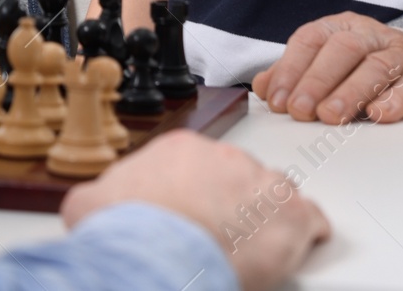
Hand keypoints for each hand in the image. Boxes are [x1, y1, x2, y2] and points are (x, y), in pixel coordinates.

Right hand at [62, 131, 328, 290]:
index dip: (206, 195)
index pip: (208, 165)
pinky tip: (292, 251)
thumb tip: (90, 205)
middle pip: (244, 179)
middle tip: (223, 238)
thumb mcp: (92, 201)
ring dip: (269, 221)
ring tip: (254, 249)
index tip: (201, 214)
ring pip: (278, 198)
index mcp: (183, 150)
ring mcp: (262, 184)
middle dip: (237, 207)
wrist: (150, 253)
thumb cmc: (125, 231)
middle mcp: (226, 158)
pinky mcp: (291, 216)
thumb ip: (104, 194)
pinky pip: (311, 221)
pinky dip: (305, 237)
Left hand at [251, 12, 402, 124]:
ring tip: (331, 117)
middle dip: (317, 80)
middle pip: (344, 49)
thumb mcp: (329, 64)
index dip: (291, 69)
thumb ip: (296, 74)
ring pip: (377, 66)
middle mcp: (373, 36)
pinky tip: (379, 115)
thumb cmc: (368, 67)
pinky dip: (396, 100)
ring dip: (351, 93)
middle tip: (301, 111)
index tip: (277, 100)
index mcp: (343, 27)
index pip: (311, 40)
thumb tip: (262, 87)